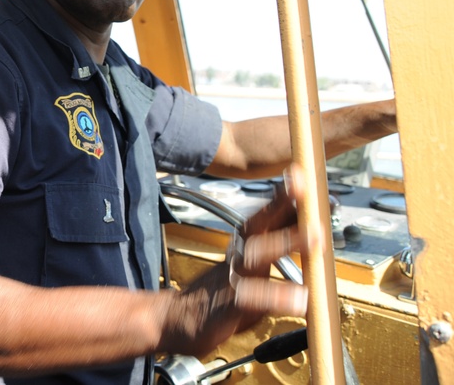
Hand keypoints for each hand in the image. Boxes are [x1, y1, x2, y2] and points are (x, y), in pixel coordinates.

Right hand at [159, 165, 314, 357]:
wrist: (178, 318)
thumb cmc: (223, 291)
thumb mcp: (253, 264)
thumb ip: (279, 243)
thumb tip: (311, 222)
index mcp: (246, 245)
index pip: (267, 215)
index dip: (284, 195)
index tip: (300, 174)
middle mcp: (239, 256)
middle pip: (259, 225)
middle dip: (281, 205)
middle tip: (305, 190)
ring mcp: (232, 278)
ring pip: (256, 255)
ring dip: (284, 242)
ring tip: (314, 236)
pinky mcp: (228, 307)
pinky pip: (252, 298)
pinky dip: (276, 297)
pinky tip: (300, 299)